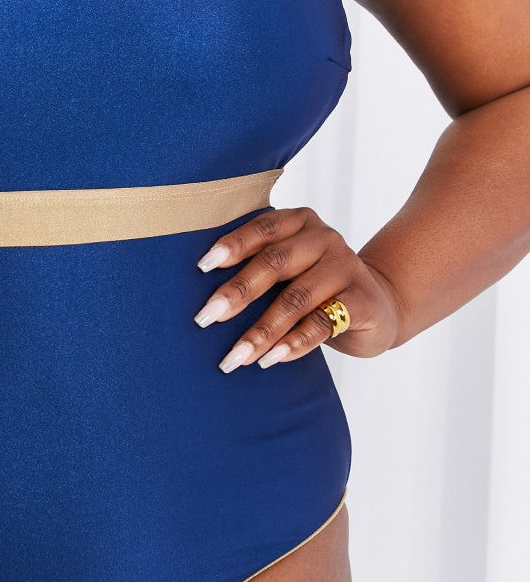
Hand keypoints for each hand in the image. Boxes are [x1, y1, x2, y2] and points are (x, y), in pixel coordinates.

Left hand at [192, 205, 405, 372]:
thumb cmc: (316, 286)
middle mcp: (324, 238)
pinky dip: (293, 343)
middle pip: (275, 262)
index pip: (263, 228)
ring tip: (236, 355)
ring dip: (261, 330)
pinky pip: (321, 323)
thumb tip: (207, 299)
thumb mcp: (290, 269)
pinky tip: (271, 359)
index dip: (233, 245)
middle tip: (206, 317)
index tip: (203, 267)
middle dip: (238, 292)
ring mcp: (346, 267)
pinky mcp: (362, 300)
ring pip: (296, 299)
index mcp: (300, 222)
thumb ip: (259, 268)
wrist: (378, 306)